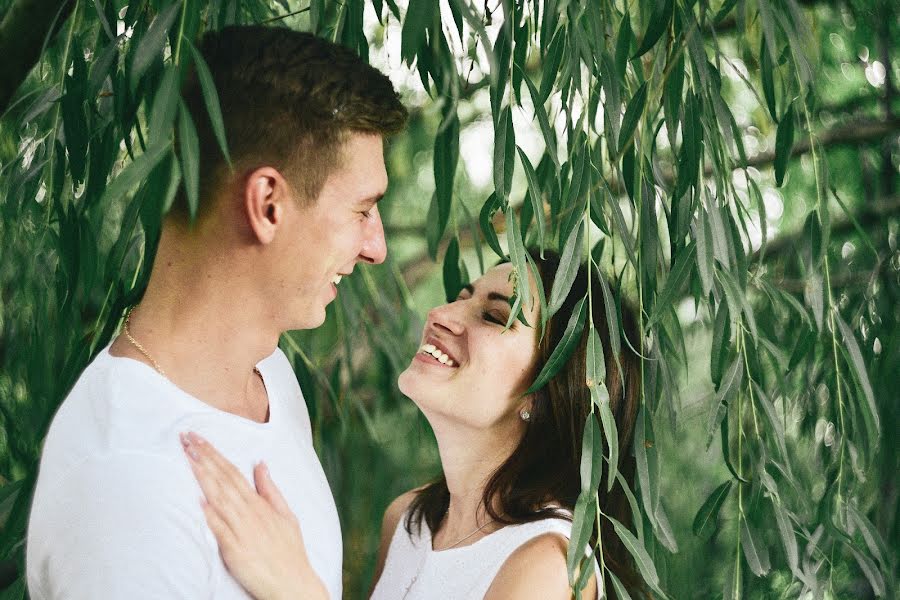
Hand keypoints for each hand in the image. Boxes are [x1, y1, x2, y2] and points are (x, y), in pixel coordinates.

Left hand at [180, 431, 328, 599]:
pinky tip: (198, 499)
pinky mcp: (235, 551)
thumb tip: (260, 463)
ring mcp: (242, 531)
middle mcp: (250, 513)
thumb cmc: (289, 552)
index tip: (199, 439)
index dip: (215, 454)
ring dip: (202, 476)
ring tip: (187, 457)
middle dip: (204, 456)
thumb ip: (270, 489)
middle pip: (223, 479)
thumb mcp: (287, 515)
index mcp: (260, 504)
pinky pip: (219, 529)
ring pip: (218, 498)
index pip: (233, 472)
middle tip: (186, 437)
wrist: (293, 585)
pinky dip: (210, 514)